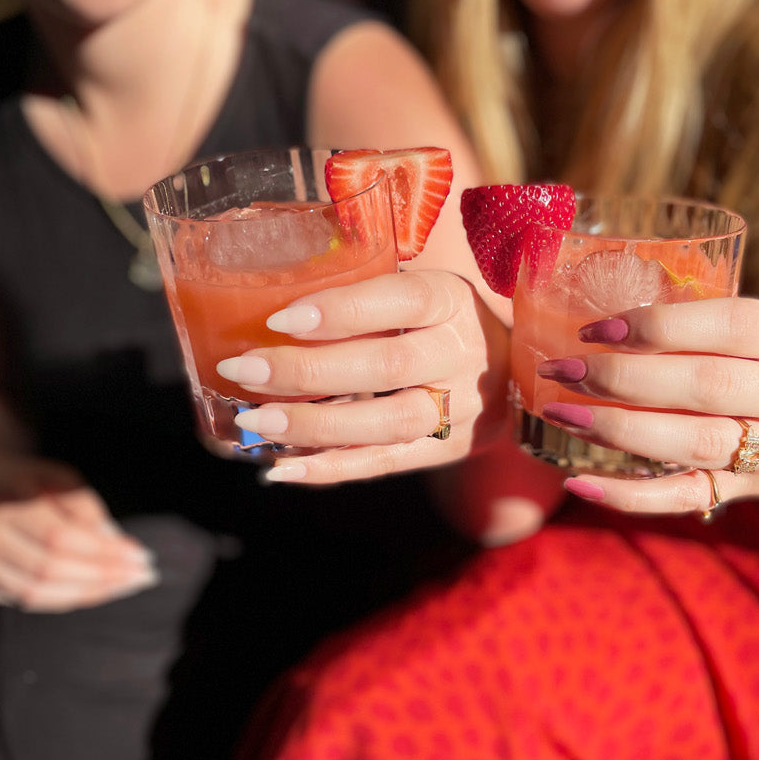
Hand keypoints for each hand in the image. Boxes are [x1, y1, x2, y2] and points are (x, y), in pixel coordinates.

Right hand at [0, 458, 156, 611]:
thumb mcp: (61, 479)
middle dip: (102, 578)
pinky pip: (26, 601)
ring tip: (123, 586)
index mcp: (3, 501)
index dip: (104, 553)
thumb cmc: (28, 482)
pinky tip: (93, 590)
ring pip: (36, 595)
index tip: (142, 557)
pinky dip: (63, 599)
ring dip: (87, 595)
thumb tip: (123, 551)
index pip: (60, 538)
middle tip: (141, 577)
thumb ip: (89, 511)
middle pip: (49, 570)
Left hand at [213, 270, 512, 484]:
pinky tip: (282, 468)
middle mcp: (461, 353)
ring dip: (315, 425)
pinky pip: (385, 464)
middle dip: (308, 370)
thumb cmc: (438, 320)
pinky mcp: (447, 449)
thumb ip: (363, 293)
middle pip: (387, 366)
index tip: (278, 319)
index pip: (401, 301)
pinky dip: (330, 469)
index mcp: (451, 300)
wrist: (513, 372)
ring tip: (257, 421)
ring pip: (386, 422)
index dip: (341, 311)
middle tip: (245, 371)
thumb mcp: (417, 290)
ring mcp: (460, 408)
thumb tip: (267, 306)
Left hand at [531, 297, 758, 516]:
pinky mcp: (748, 493)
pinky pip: (684, 498)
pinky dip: (629, 494)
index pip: (730, 325)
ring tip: (561, 414)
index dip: (658, 326)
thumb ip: (697, 320)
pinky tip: (580, 481)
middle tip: (562, 369)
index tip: (594, 328)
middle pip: (707, 386)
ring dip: (618, 430)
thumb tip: (584, 306)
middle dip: (623, 378)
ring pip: (695, 444)